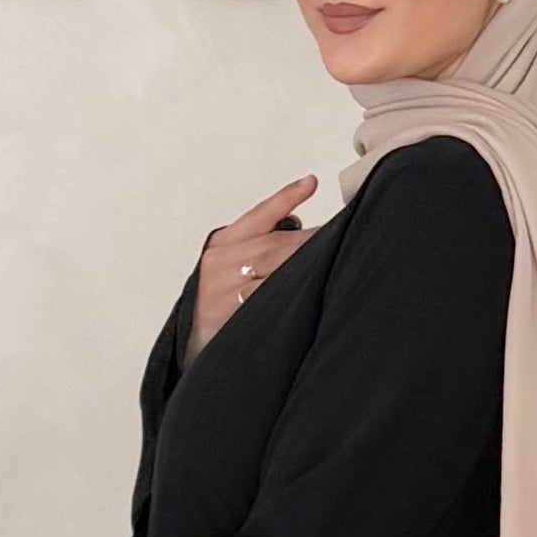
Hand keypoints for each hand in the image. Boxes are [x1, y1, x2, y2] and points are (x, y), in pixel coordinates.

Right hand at [187, 174, 318, 362]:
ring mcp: (224, 287)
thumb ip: (258, 251)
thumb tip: (302, 235)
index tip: (310, 183)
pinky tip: (310, 291)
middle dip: (310, 242)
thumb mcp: (230, 272)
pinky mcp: (229, 310)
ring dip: (306, 265)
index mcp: (222, 244)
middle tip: (339, 236)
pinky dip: (292, 293)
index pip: (259, 215)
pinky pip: (270, 296)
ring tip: (333, 260)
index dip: (286, 197)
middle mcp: (220, 261)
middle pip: (275, 244)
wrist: (196, 353)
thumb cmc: (219, 312)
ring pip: (276, 268)